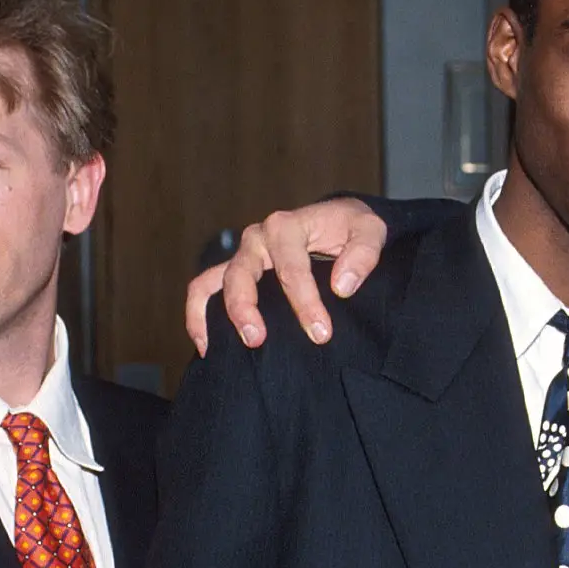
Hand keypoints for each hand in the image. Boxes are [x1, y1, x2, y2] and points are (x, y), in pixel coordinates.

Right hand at [184, 199, 387, 353]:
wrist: (339, 221)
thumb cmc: (352, 227)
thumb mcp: (370, 229)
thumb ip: (363, 254)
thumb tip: (341, 286)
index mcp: (286, 226)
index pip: (290, 268)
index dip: (304, 303)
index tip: (321, 333)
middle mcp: (257, 238)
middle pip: (242, 275)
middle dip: (247, 309)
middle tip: (259, 341)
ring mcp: (243, 255)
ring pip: (215, 281)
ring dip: (219, 314)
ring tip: (233, 346)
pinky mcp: (236, 270)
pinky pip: (204, 288)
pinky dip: (198, 314)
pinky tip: (206, 345)